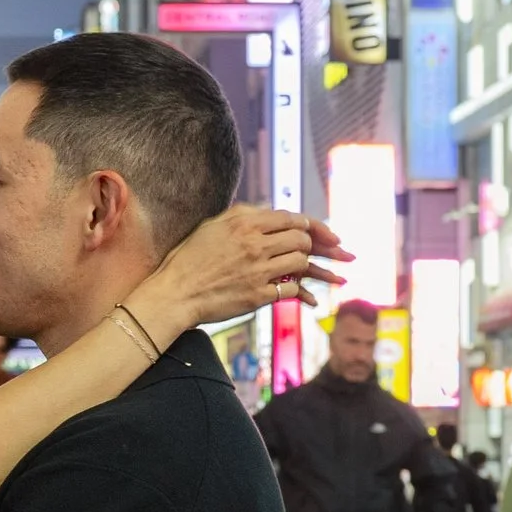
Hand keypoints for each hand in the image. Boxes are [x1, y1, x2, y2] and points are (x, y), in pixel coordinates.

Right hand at [132, 207, 351, 340]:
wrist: (174, 293)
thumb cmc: (190, 258)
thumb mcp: (214, 226)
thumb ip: (244, 215)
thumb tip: (270, 213)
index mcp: (244, 223)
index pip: (292, 219)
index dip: (315, 226)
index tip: (329, 235)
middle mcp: (254, 244)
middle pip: (301, 240)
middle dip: (320, 247)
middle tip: (337, 254)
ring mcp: (257, 271)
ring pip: (301, 263)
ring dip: (313, 269)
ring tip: (324, 275)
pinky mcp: (258, 296)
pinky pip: (292, 291)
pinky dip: (304, 294)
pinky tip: (312, 298)